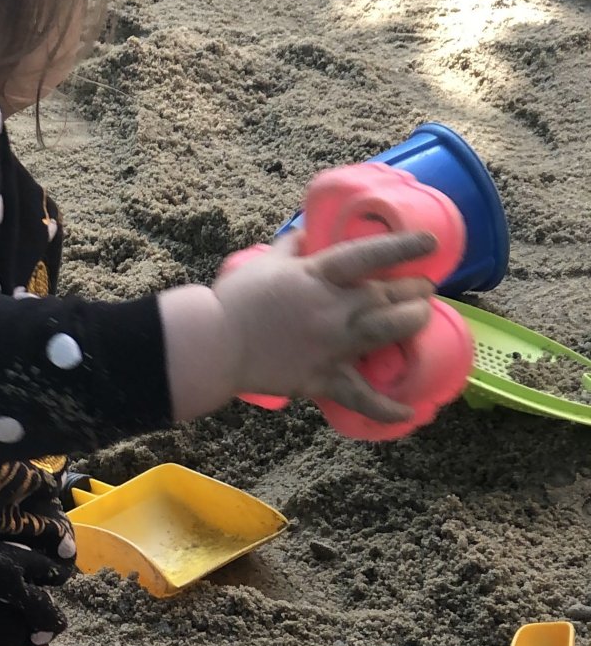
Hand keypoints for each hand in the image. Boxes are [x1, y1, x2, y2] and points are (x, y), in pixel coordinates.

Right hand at [211, 230, 438, 423]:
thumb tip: (307, 232)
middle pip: (389, 295)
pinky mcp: (323, 378)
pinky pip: (361, 396)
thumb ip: (293, 246)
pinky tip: (409, 413)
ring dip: (412, 323)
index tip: (430, 245)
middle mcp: (334, 308)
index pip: (372, 255)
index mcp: (320, 275)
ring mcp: (332, 345)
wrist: (215, 345)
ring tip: (421, 318)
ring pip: (387, 333)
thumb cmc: (236, 299)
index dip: (404, 248)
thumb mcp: (266, 262)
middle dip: (414, 290)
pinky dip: (386, 407)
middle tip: (424, 289)